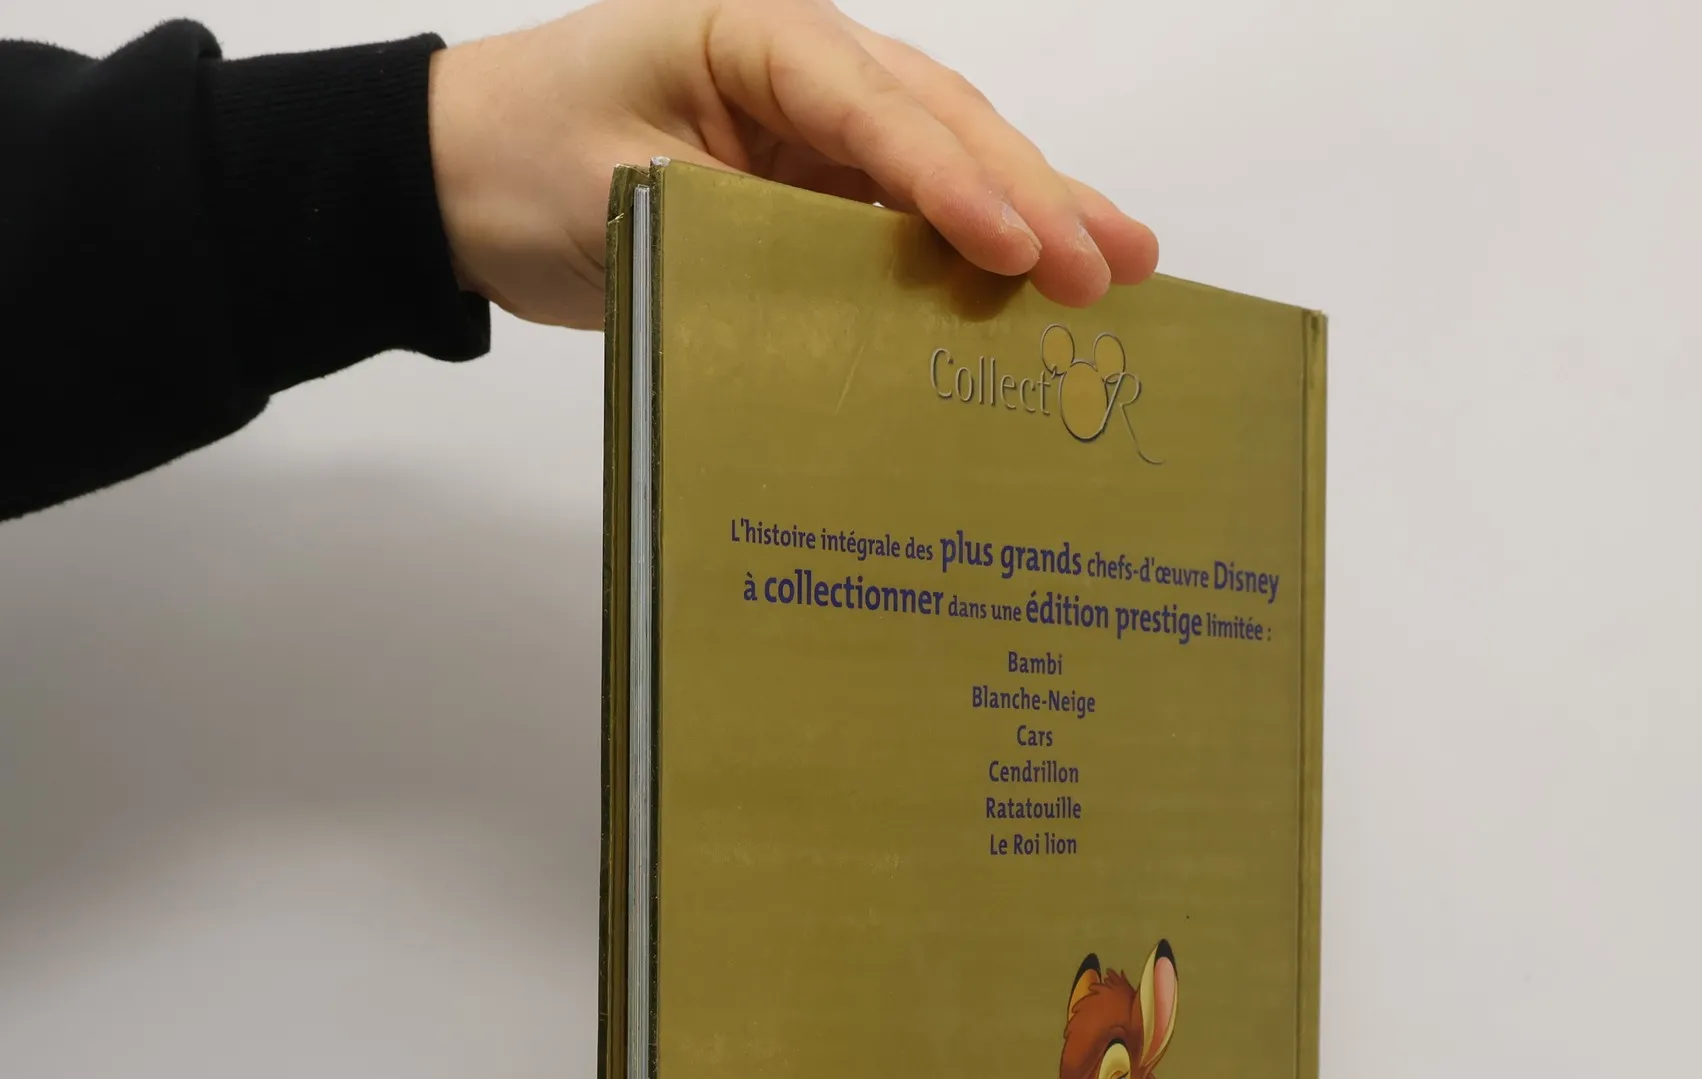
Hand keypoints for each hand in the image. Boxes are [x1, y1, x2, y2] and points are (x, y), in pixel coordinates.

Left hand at [426, 0, 1158, 328]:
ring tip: (1124, 270)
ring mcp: (818, 129)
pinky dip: (976, 254)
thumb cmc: (525, 161)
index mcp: (754, 36)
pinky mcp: (817, 188)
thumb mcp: (627, 193)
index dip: (953, 184)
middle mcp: (805, 70)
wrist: (463, 178)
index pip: (875, 111)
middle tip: (1115, 269)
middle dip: (1034, 197)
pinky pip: (910, 217)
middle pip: (942, 125)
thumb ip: (747, 229)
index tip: (1019, 250)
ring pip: (948, 164)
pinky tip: (1040, 286)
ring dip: (1035, 216)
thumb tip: (863, 304)